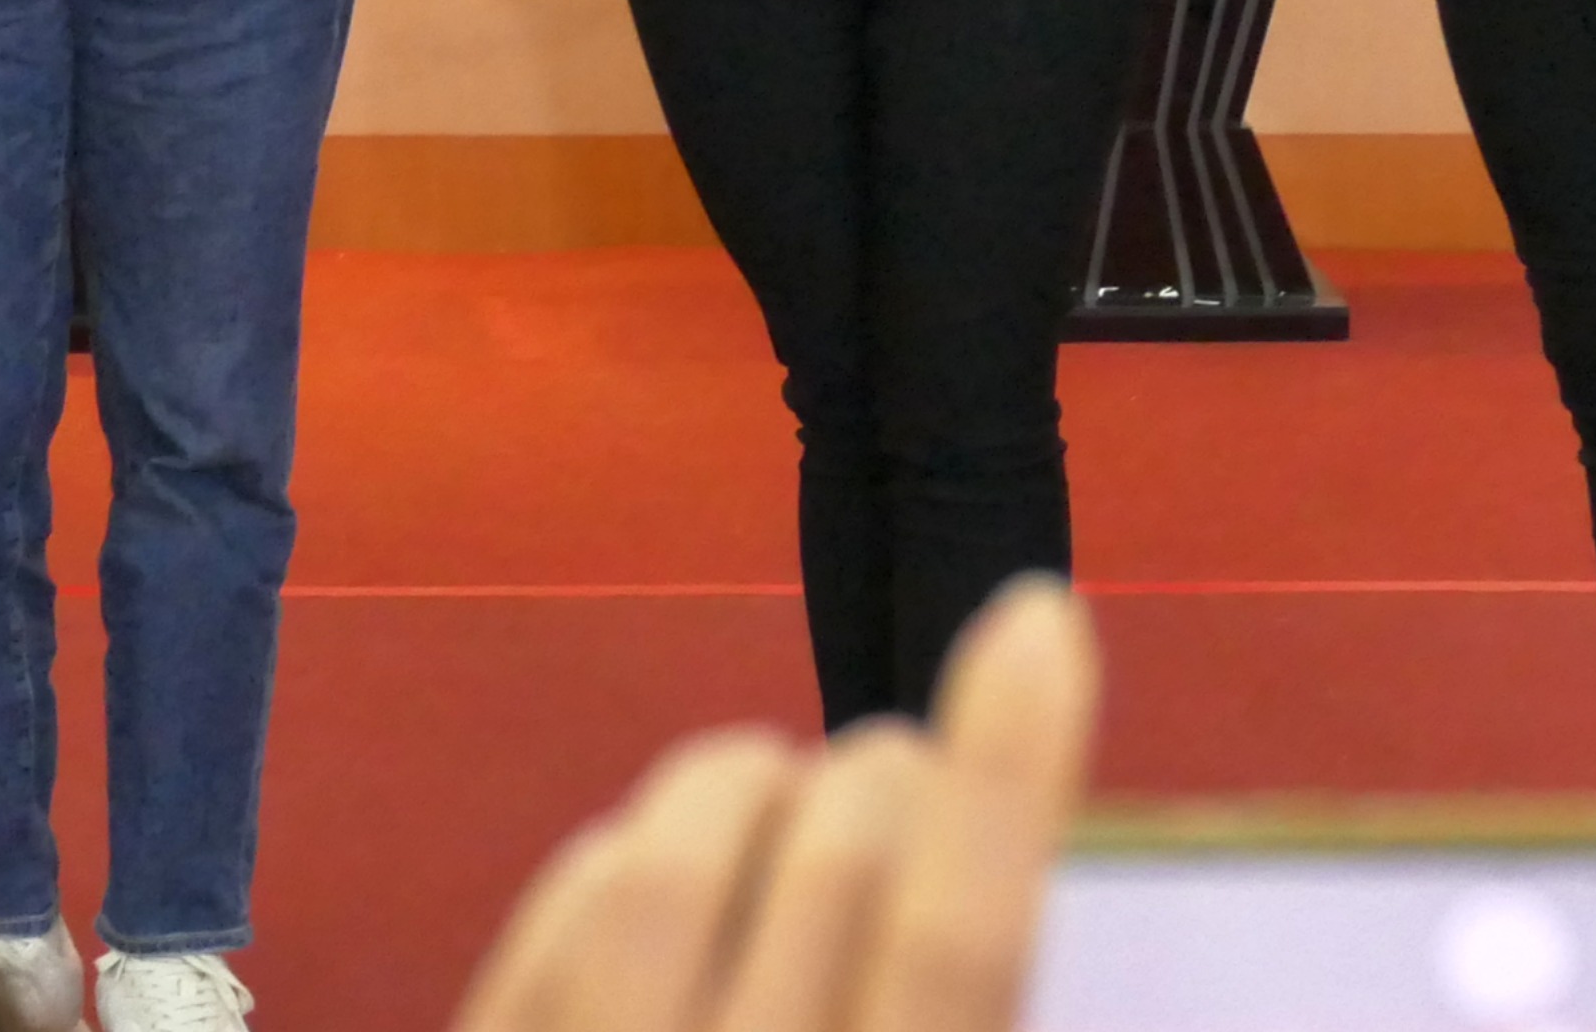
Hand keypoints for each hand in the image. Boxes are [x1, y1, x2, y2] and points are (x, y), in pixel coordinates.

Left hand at [452, 576, 1095, 1031]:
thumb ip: (930, 979)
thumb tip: (972, 840)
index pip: (961, 942)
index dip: (1009, 769)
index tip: (1035, 616)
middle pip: (831, 866)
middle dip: (881, 771)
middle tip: (898, 767)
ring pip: (668, 860)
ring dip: (742, 785)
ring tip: (782, 795)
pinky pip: (559, 914)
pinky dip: (624, 861)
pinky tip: (660, 878)